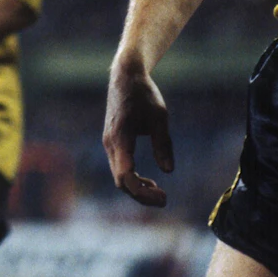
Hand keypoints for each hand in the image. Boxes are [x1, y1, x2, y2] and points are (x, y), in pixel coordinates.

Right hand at [103, 59, 174, 206]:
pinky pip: (119, 168)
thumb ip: (163, 144)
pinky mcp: (112, 143)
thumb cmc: (144, 94)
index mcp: (121, 137)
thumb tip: (168, 171)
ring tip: (159, 192)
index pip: (126, 176)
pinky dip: (133, 179)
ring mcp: (109, 144)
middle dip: (141, 195)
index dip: (142, 192)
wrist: (125, 76)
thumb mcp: (159, 117)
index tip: (163, 197)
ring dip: (137, 188)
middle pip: (121, 182)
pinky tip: (150, 181)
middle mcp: (111, 144)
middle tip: (164, 200)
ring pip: (119, 177)